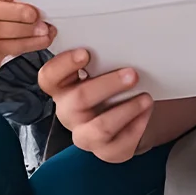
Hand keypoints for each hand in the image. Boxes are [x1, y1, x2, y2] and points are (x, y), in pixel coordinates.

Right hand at [38, 49, 152, 163]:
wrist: (130, 115)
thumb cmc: (112, 86)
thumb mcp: (103, 70)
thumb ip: (102, 59)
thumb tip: (122, 42)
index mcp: (62, 87)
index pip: (49, 77)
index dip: (64, 65)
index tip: (85, 53)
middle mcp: (68, 112)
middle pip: (79, 99)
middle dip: (108, 85)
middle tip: (132, 74)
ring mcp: (85, 135)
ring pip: (100, 127)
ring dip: (126, 109)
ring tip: (145, 98)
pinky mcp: (106, 152)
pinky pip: (120, 144)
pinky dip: (137, 126)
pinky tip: (146, 113)